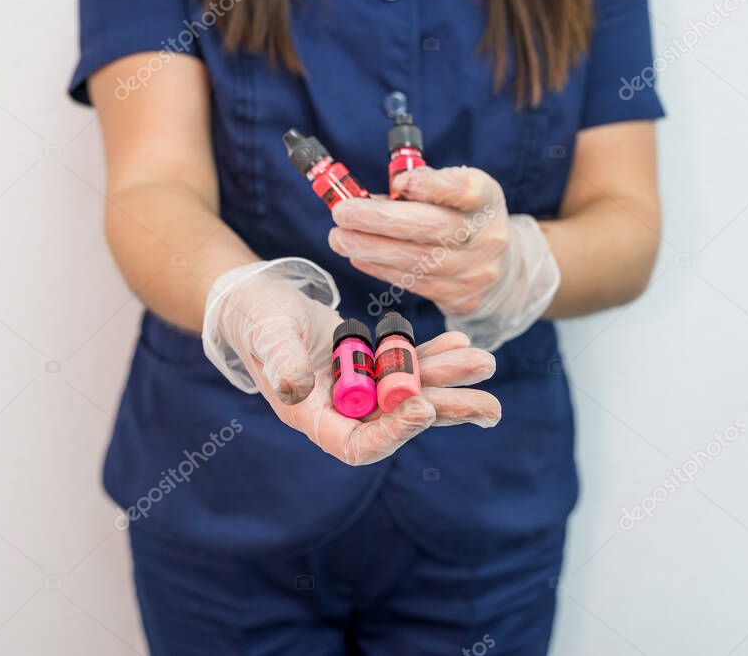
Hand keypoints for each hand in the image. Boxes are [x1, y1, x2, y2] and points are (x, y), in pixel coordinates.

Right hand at [203, 259, 500, 465]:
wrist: (260, 304)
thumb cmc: (257, 320)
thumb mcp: (267, 336)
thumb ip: (281, 361)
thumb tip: (295, 389)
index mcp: (313, 416)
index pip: (358, 444)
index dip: (394, 433)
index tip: (423, 407)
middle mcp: (342, 411)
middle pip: (400, 422)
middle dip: (444, 410)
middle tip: (491, 406)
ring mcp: (359, 390)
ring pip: (412, 393)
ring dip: (449, 381)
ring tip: (485, 363)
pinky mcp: (370, 367)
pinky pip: (408, 366)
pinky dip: (434, 355)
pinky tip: (460, 343)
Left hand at [328, 166, 559, 350]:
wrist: (499, 264)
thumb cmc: (461, 217)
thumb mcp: (453, 191)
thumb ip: (419, 187)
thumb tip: (371, 197)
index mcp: (485, 198)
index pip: (463, 189)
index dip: (431, 186)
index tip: (398, 183)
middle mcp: (486, 235)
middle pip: (433, 228)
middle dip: (381, 220)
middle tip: (342, 214)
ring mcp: (475, 270)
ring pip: (418, 261)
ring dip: (372, 249)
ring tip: (340, 239)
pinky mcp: (460, 297)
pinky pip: (414, 283)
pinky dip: (381, 269)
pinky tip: (359, 256)